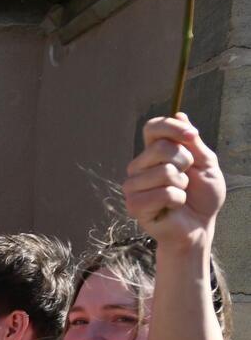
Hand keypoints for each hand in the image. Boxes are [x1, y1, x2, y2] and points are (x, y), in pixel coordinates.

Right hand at [125, 114, 224, 250]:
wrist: (199, 226)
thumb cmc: (202, 197)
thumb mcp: (206, 163)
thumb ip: (192, 142)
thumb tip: (180, 114)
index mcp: (154, 153)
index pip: (153, 127)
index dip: (173, 128)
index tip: (193, 137)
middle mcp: (139, 167)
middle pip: (161, 148)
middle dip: (185, 162)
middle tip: (187, 178)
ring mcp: (133, 186)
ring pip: (164, 172)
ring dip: (182, 185)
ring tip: (179, 194)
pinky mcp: (134, 205)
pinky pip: (162, 193)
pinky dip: (177, 200)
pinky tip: (173, 207)